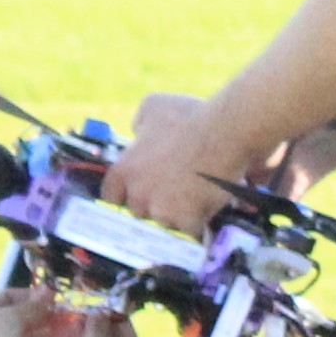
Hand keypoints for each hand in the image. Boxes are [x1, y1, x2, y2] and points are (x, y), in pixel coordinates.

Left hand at [0, 280, 79, 336]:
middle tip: (70, 308)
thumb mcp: (10, 315)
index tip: (53, 294)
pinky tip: (70, 336)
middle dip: (47, 313)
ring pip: (33, 336)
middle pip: (25, 318)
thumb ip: (32, 306)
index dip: (32, 296)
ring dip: (54, 329)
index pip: (11, 298)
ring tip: (76, 321)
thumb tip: (49, 291)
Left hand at [109, 91, 257, 241]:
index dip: (126, 192)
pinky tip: (209, 203)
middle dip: (155, 201)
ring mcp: (161, 211)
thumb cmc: (190, 117)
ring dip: (179, 212)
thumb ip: (138, 124)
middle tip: (175, 186)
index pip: (111, 195)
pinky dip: (200, 221)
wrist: (224, 133)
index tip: (140, 188)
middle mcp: (138, 194)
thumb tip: (139, 135)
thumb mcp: (153, 107)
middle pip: (140, 210)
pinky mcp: (186, 221)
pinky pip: (191, 229)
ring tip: (196, 190)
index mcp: (124, 170)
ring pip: (167, 221)